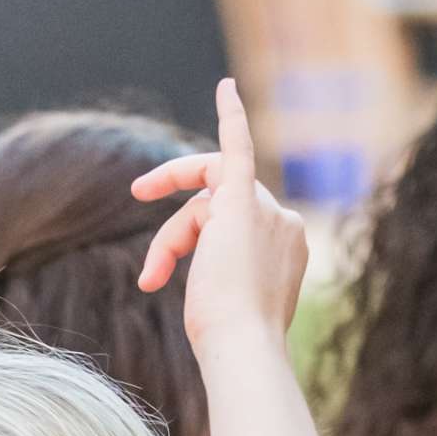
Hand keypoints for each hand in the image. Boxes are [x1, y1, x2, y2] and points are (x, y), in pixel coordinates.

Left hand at [131, 77, 307, 351]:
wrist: (243, 348)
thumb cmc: (231, 345)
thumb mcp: (226, 312)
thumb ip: (221, 284)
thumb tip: (203, 288)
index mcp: (285, 247)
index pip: (231, 230)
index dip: (201, 245)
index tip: (191, 272)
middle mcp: (283, 222)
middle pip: (212, 212)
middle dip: (177, 237)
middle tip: (151, 274)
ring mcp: (267, 209)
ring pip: (198, 208)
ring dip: (168, 242)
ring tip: (153, 281)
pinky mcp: (241, 201)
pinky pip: (237, 146)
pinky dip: (230, 117)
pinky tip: (226, 87)